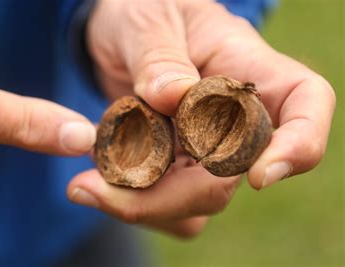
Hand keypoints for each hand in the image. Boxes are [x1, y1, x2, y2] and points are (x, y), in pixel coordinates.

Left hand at [67, 0, 334, 236]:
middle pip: (230, 178)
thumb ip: (159, 55)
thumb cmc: (145, 10)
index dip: (297, 147)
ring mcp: (204, 148)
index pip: (304, 105)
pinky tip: (96, 180)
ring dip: (142, 205)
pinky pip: (166, 205)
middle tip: (92, 188)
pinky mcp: (175, 166)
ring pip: (196, 203)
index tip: (259, 177)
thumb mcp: (147, 18)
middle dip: (169, 197)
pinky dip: (132, 203)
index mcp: (245, 68)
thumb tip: (175, 97)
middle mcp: (232, 118)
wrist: (119, 33)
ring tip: (86, 184)